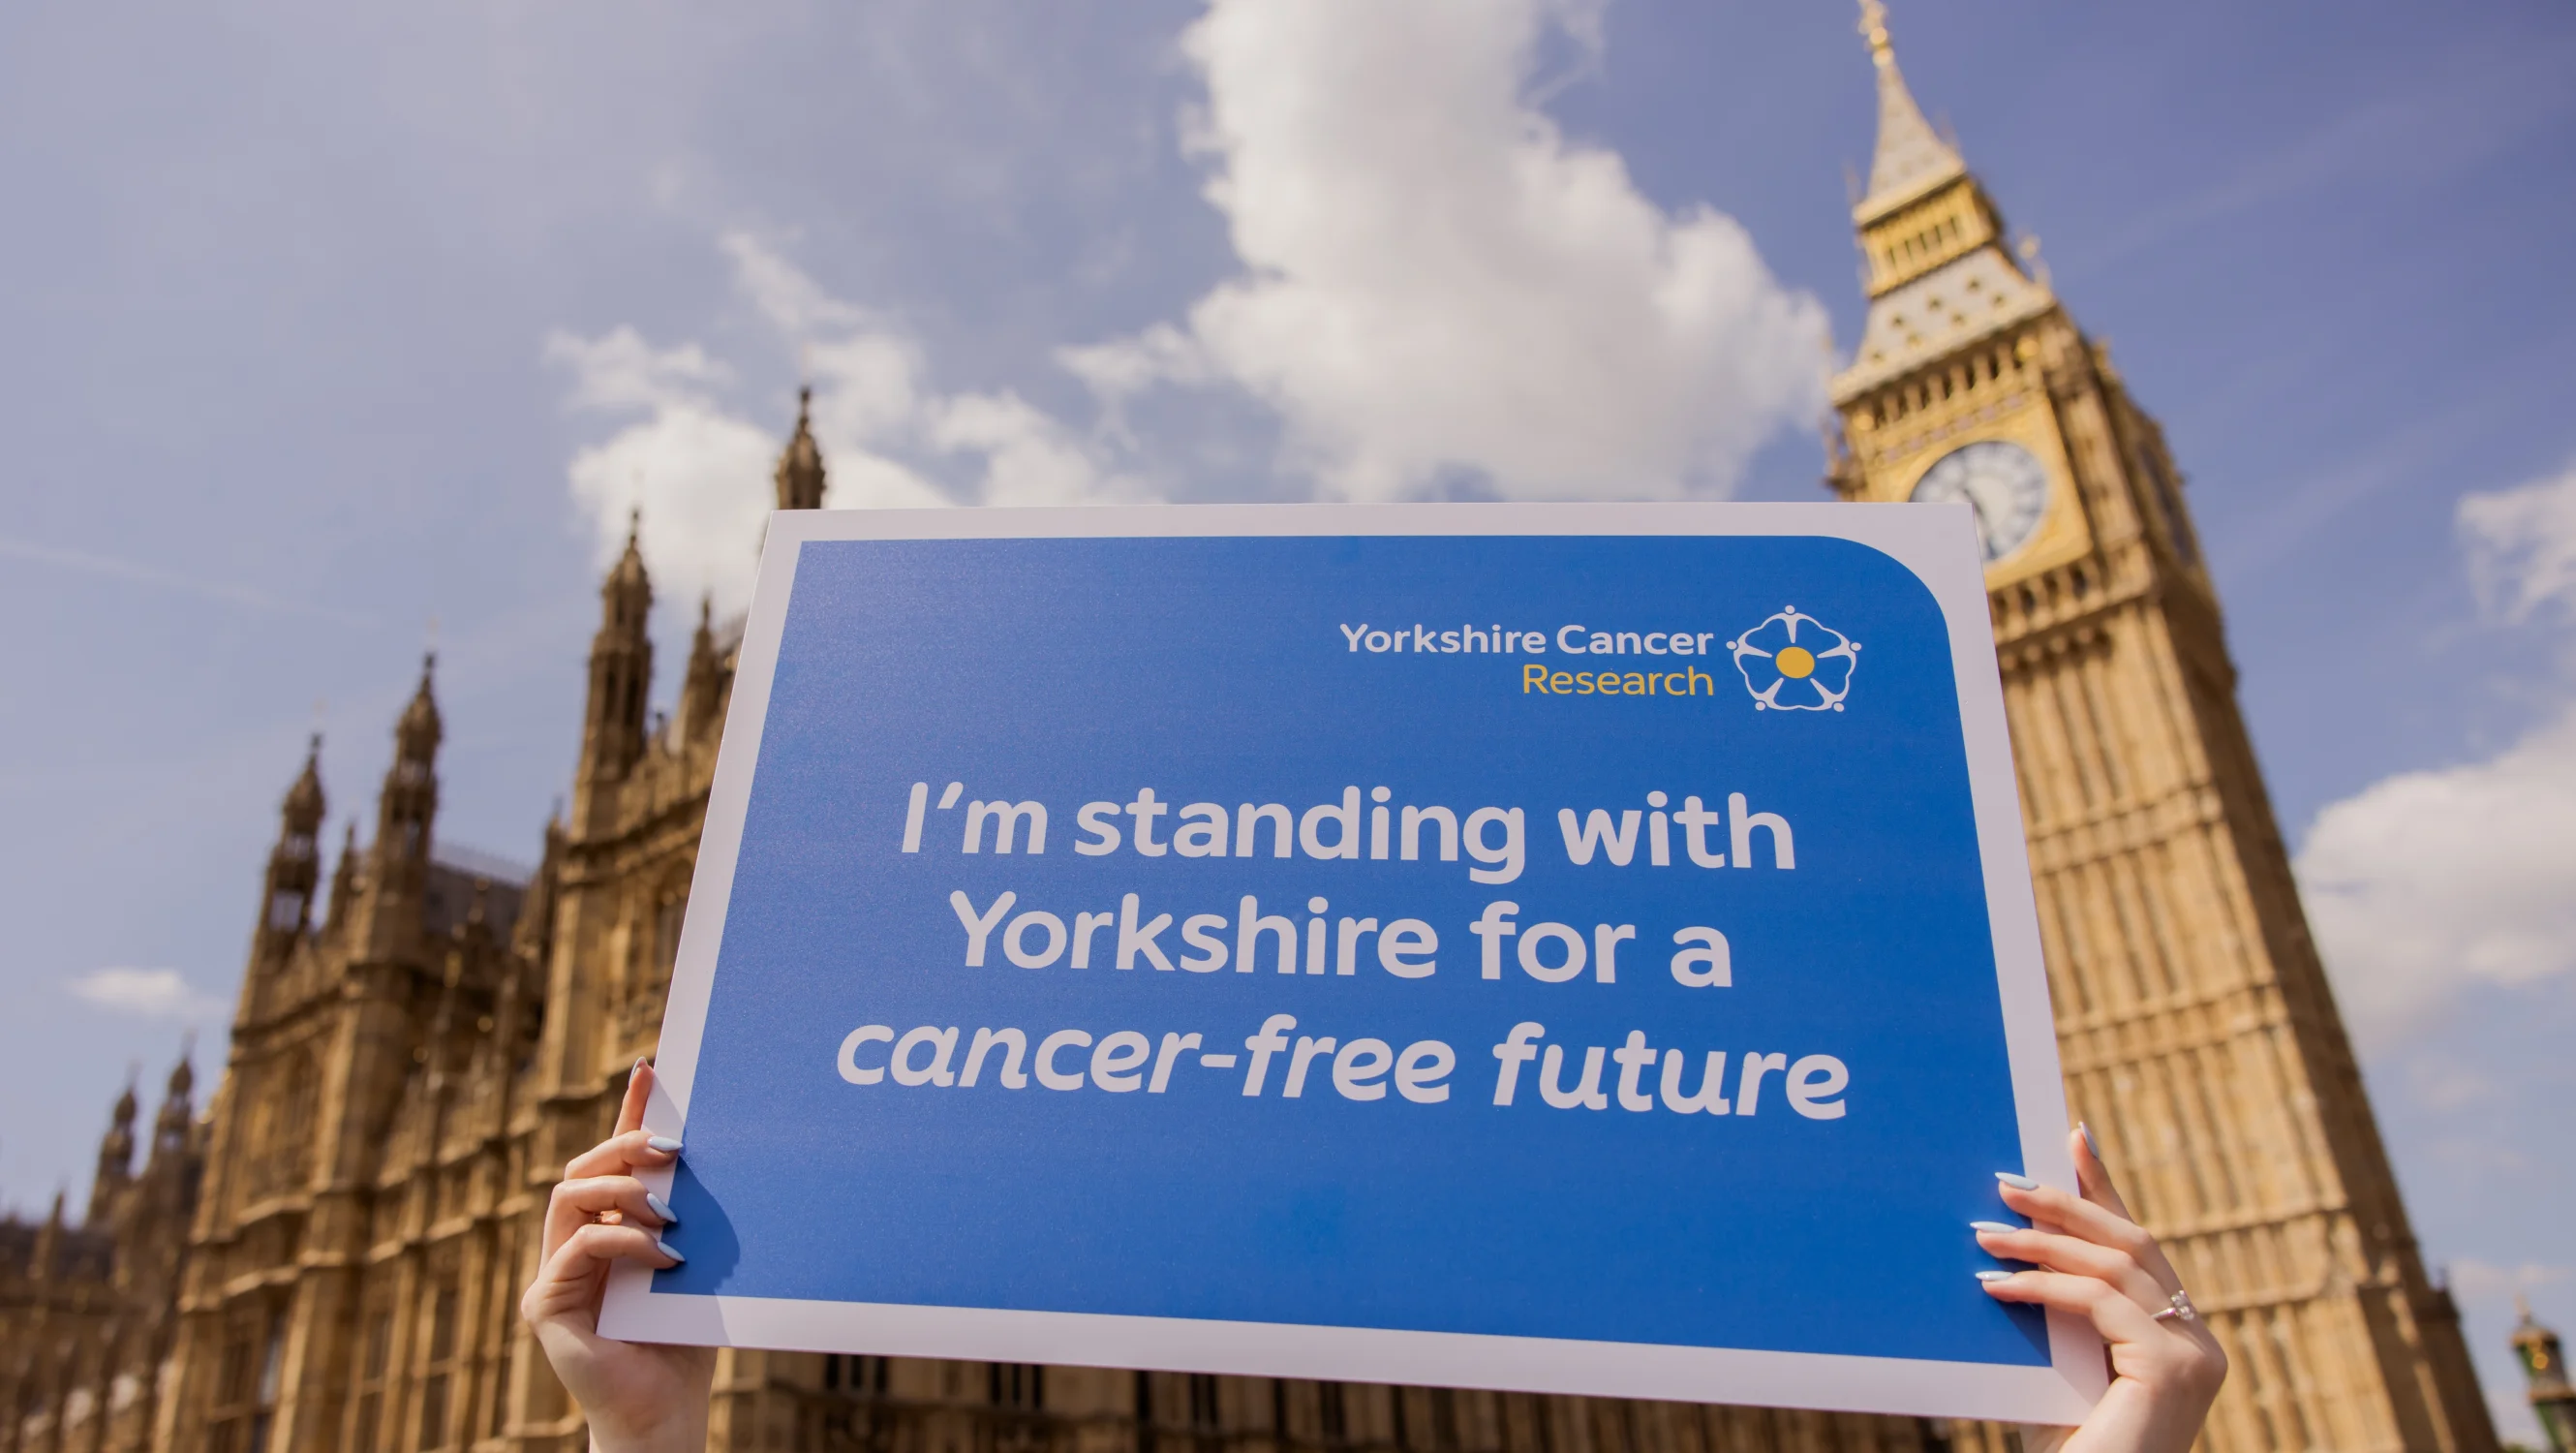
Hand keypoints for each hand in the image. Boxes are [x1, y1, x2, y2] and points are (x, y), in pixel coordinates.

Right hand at [521, 1060, 714, 1452]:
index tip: (652, 1070)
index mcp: (607, 1231)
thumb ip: (690, 1221)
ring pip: (570, 1195)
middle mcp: (573, 1245)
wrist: (663, 1413)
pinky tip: (664, 1254)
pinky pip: (579, 1246)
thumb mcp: (692, 1266)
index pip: (611, 1160)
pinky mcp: (545, 1304)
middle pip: (583, 1168)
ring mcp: (555, 1273)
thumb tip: (720, 1162)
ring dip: (624, 1191)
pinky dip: (624, 1240)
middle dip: (625, 1144)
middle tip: (672, 1148)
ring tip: (670, 1211)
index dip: (627, 1111)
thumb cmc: (682, 1342)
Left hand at [1977, 1127, 2225, 1452]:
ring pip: (2116, 1266)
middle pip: (2133, 1244)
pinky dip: (2045, 1287)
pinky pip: (2100, 1303)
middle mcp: (2198, 1341)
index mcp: (2176, 1338)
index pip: (2138, 1250)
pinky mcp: (2173, 1368)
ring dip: (2043, 1243)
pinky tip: (1998, 1286)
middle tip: (2006, 1183)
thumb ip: (2056, 1318)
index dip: (2106, 1190)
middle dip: (2067, 1204)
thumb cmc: (2071, 1450)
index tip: (2074, 1137)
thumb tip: (2004, 1251)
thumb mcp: (2059, 1371)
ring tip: (1984, 1235)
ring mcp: (2193, 1354)